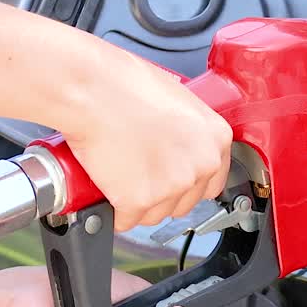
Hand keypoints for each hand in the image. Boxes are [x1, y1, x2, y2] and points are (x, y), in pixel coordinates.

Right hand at [60, 48, 231, 230]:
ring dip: (136, 203)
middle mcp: (200, 165)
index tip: (171, 179)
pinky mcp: (138, 201)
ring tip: (119, 174)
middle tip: (138, 172)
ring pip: (154, 215)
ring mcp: (171, 186)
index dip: (186, 183)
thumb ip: (187, 130)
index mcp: (216, 138)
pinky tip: (106, 187)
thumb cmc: (124, 85)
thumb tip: (178, 146)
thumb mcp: (174, 99)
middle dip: (160, 194)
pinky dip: (113, 210)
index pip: (212, 183)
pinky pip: (125, 221)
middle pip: (184, 203)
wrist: (91, 90)